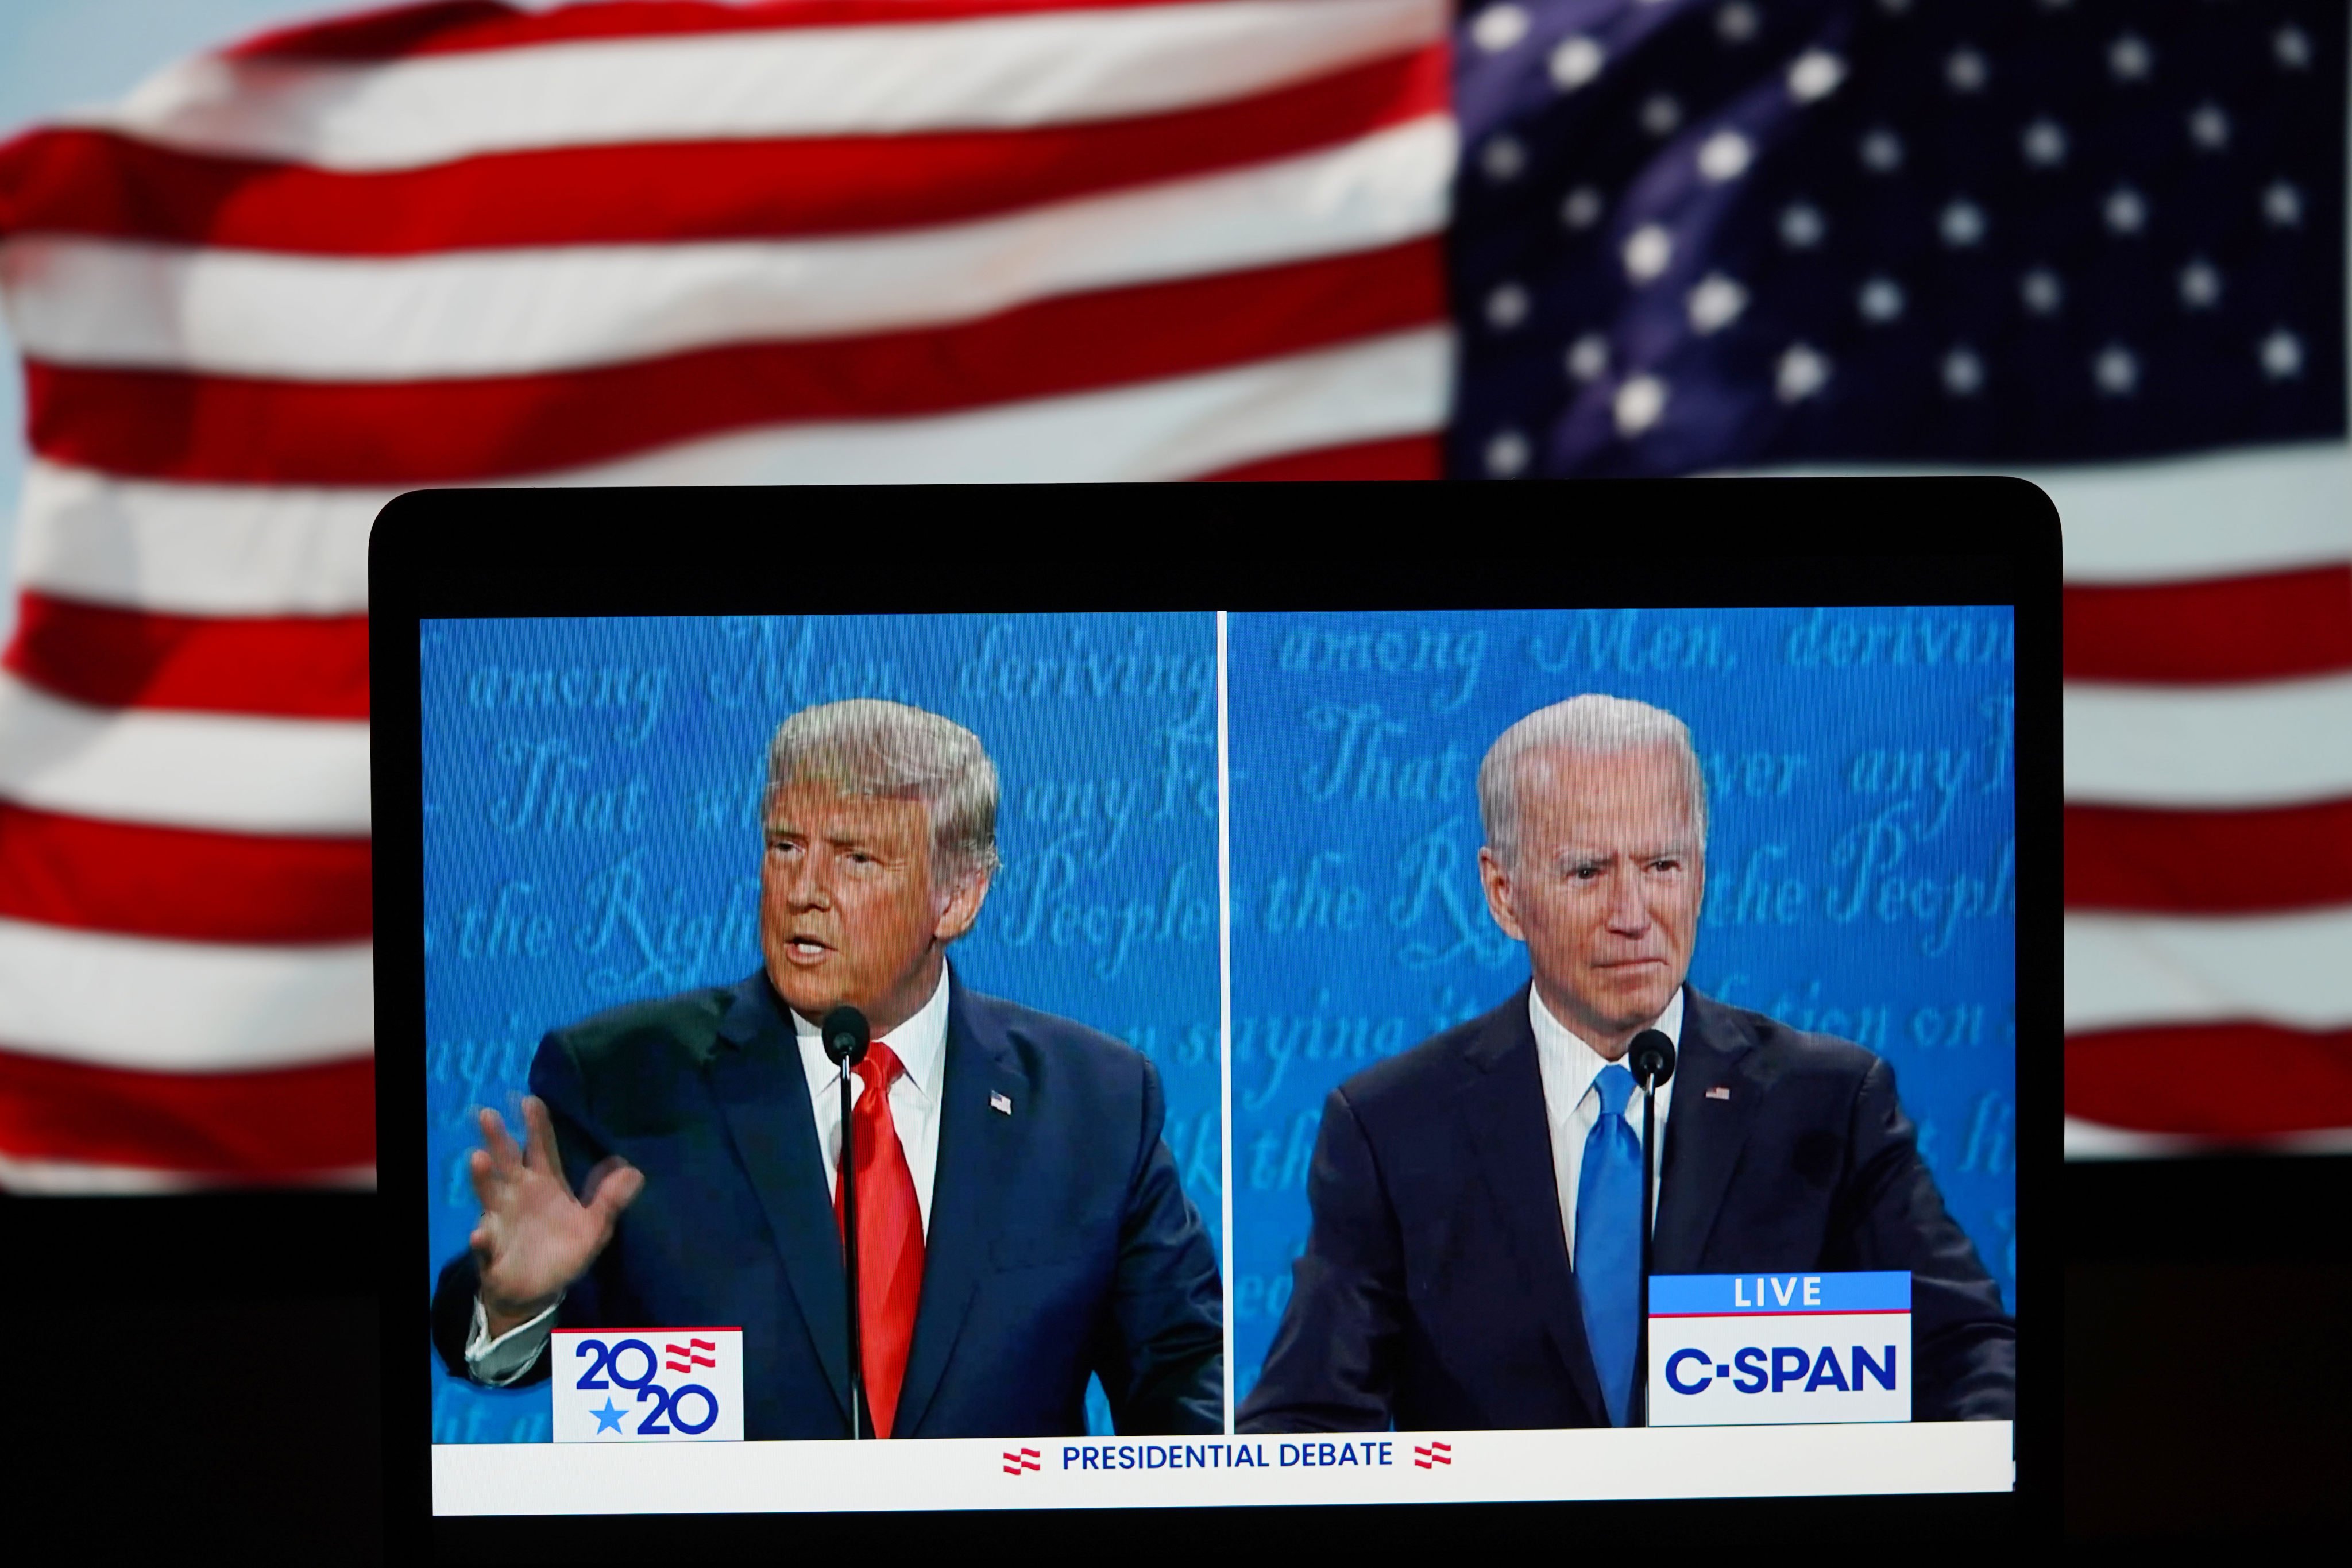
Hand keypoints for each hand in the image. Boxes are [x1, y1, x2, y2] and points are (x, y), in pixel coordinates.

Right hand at [467, 1096, 643, 1337]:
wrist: (536, 1292)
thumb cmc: (563, 1252)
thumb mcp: (594, 1227)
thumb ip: (610, 1199)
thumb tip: (634, 1170)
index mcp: (545, 1185)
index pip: (540, 1149)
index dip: (536, 1126)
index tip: (530, 1100)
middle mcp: (518, 1195)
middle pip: (507, 1162)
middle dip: (498, 1139)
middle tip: (487, 1114)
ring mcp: (500, 1220)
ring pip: (489, 1194)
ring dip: (482, 1178)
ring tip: (479, 1159)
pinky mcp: (490, 1249)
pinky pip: (483, 1244)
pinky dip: (481, 1239)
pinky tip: (479, 1235)